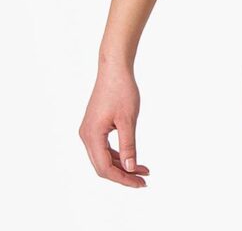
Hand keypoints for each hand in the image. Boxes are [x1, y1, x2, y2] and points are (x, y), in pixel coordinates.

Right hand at [79, 66, 148, 186]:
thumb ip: (128, 145)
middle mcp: (86, 136)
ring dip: (122, 166)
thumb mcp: (128, 119)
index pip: (105, 167)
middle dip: (123, 175)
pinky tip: (133, 158)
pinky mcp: (95, 127)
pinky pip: (104, 148)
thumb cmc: (122, 90)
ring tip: (143, 171)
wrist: (114, 69)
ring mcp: (89, 131)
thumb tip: (131, 168)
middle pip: (102, 166)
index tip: (141, 183)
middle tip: (144, 181)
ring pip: (103, 158)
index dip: (123, 178)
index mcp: (92, 135)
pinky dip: (118, 155)